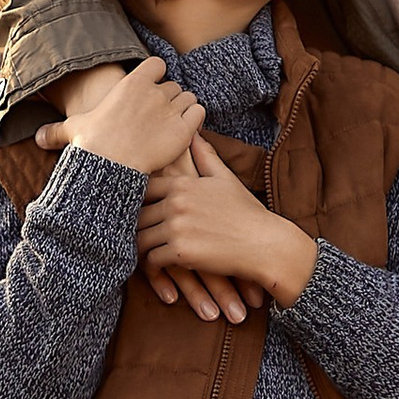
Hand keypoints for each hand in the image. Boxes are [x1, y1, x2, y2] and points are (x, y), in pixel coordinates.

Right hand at [37, 55, 205, 176]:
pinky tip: (187, 129)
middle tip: (160, 117)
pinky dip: (196, 118)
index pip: (156, 65)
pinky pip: (199, 112)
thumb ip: (58, 130)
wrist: (111, 166)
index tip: (151, 89)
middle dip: (169, 98)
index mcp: (132, 83)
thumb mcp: (73, 131)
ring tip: (175, 123)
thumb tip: (37, 138)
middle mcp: (154, 91)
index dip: (156, 76)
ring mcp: (171, 108)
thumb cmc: (92, 145)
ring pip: (188, 97)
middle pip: (172, 85)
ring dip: (184, 107)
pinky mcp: (185, 128)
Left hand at [139, 148, 318, 307]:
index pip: (143, 188)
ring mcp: (177, 227)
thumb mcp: (226, 179)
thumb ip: (205, 156)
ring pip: (140, 238)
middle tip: (133, 236)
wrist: (265, 244)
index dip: (138, 201)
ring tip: (143, 253)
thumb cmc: (246, 212)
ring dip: (141, 248)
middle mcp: (176, 203)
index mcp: (183, 184)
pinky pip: (151, 260)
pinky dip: (152, 266)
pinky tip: (159, 268)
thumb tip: (195, 131)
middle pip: (137, 215)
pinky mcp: (180, 252)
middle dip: (136, 227)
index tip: (137, 211)